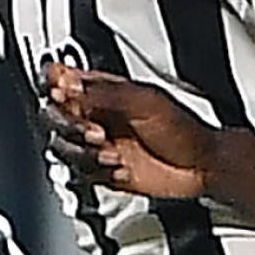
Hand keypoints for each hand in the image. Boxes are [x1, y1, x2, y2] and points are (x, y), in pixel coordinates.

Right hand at [44, 62, 214, 200]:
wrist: (200, 167)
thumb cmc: (183, 130)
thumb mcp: (144, 102)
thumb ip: (104, 92)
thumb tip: (70, 82)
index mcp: (104, 91)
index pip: (62, 82)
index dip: (54, 87)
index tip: (62, 96)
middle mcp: (95, 116)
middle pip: (54, 117)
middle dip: (71, 128)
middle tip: (97, 134)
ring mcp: (97, 144)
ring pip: (63, 148)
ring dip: (85, 153)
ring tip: (113, 155)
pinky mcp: (101, 170)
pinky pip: (81, 173)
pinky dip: (99, 172)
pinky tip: (121, 168)